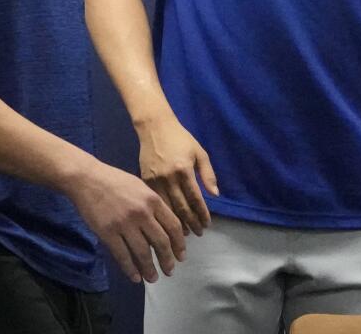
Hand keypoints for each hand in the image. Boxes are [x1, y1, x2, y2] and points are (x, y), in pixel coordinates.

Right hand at [66, 158, 186, 283]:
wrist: (86, 178)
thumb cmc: (114, 180)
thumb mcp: (140, 187)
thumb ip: (153, 205)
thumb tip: (164, 227)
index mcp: (153, 200)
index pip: (173, 226)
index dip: (179, 244)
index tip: (181, 256)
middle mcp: (142, 213)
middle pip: (161, 242)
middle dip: (167, 260)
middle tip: (169, 271)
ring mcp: (124, 224)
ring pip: (143, 253)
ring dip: (150, 269)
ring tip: (153, 278)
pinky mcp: (108, 233)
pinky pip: (122, 256)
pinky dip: (130, 269)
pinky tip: (135, 277)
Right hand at [137, 116, 218, 235]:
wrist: (154, 128)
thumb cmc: (180, 139)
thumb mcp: (199, 152)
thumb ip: (208, 174)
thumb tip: (215, 195)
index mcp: (184, 170)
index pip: (195, 198)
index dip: (202, 213)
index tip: (207, 224)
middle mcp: (169, 177)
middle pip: (181, 206)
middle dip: (191, 222)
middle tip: (199, 233)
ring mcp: (155, 180)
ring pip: (167, 208)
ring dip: (177, 223)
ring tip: (185, 233)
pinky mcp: (145, 180)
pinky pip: (155, 202)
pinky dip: (163, 214)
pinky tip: (168, 222)